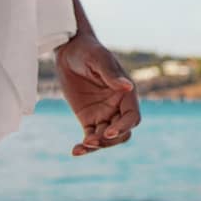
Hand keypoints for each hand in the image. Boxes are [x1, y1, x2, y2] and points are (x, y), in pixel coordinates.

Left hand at [55, 30, 140, 155]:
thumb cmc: (88, 50)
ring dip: (97, 145)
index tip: (108, 132)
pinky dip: (85, 146)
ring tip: (81, 146)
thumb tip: (128, 86)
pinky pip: (90, 137)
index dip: (123, 127)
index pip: (132, 117)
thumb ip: (112, 74)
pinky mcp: (88, 119)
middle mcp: (118, 106)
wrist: (69, 50)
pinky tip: (76, 150)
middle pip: (122, 133)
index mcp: (126, 93)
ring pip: (107, 139)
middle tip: (92, 140)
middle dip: (110, 140)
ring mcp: (104, 114)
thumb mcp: (99, 59)